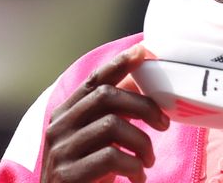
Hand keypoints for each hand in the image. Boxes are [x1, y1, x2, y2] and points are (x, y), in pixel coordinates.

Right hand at [40, 45, 169, 182]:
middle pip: (107, 97)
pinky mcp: (67, 174)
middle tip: (163, 124)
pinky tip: (137, 177)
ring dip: (142, 142)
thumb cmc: (86, 171)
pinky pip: (111, 157)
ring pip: (112, 125)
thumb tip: (142, 82)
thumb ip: (111, 113)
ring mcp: (61, 150)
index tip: (143, 52)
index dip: (119, 64)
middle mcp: (59, 127)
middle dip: (143, 106)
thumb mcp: (95, 138)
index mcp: (65, 113)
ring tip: (148, 160)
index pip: (94, 81)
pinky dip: (133, 167)